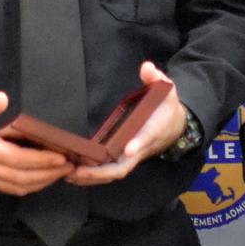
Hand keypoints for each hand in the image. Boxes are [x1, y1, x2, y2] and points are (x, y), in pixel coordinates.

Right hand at [0, 90, 72, 196]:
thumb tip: (3, 100)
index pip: (18, 160)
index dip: (41, 161)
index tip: (61, 157)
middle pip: (23, 178)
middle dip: (49, 174)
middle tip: (69, 166)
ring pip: (19, 186)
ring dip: (42, 182)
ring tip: (61, 173)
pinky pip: (12, 187)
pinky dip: (31, 185)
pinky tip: (44, 177)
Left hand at [66, 61, 183, 186]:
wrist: (174, 126)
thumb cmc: (167, 106)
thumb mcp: (166, 89)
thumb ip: (156, 78)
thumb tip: (147, 68)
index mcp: (152, 129)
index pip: (147, 138)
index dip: (138, 143)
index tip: (127, 148)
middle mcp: (141, 148)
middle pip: (123, 167)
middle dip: (101, 172)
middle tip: (78, 171)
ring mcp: (132, 156)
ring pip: (113, 173)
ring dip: (92, 177)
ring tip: (69, 176)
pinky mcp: (124, 159)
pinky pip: (109, 171)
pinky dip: (93, 176)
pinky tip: (74, 174)